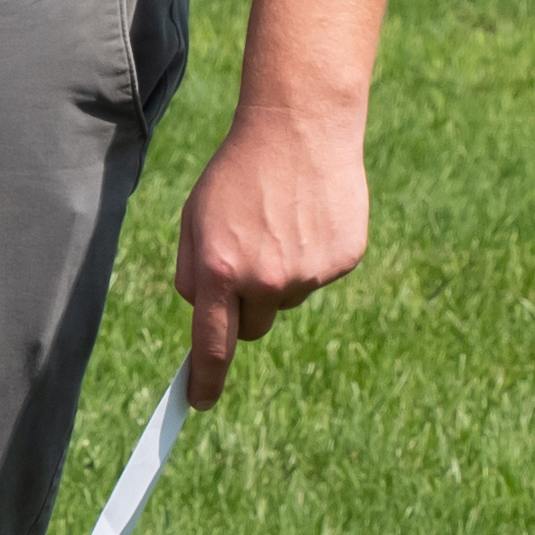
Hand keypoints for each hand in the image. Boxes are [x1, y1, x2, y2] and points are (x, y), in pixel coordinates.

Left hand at [173, 103, 370, 406]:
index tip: (197, 402)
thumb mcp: (193, 220)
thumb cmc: (235, 175)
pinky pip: (318, 277)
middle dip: (244, 309)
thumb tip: (203, 314)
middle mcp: (265, 280)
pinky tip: (307, 218)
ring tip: (278, 223)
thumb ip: (192, 272)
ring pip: (286, 299)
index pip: (211, 343)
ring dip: (278, 275)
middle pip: (252, 328)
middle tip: (245, 261)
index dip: (204, 378)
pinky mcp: (342, 261)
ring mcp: (309, 274)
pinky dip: (310, 256)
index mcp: (219, 271)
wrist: (298, 132)